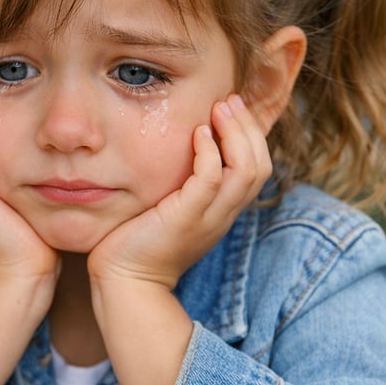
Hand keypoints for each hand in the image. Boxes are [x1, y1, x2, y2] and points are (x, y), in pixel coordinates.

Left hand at [87, 94, 270, 288]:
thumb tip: (176, 154)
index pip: (256, 170)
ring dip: (237, 132)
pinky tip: (198, 133)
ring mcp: (208, 219)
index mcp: (221, 213)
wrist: (125, 284)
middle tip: (230, 100)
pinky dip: (210, 152)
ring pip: (246, 170)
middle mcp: (221, 216)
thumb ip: (179, 187)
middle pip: (260, 166)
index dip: (250, 137)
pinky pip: (212, 179)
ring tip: (221, 107)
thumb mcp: (167, 211)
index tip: (230, 110)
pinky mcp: (186, 219)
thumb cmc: (137, 246)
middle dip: (249, 127)